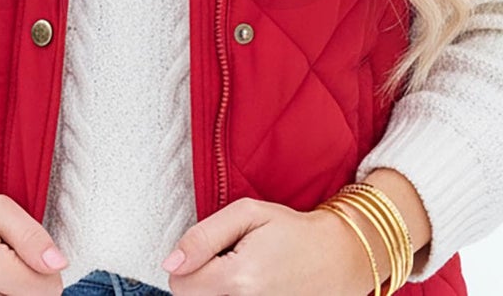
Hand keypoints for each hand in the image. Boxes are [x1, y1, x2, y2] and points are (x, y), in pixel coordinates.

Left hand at [160, 196, 391, 295]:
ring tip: (239, 271)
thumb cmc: (290, 231)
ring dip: (213, 287)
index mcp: (236, 279)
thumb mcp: (247, 214)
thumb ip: (203, 236)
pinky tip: (248, 284)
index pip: (179, 285)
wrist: (332, 259)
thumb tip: (171, 263)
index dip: (189, 262)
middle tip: (228, 257)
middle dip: (200, 276)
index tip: (212, 249)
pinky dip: (228, 295)